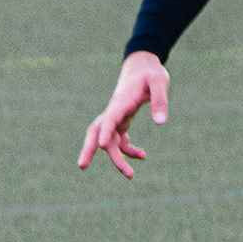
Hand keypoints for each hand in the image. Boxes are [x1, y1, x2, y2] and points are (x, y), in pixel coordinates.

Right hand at [78, 52, 168, 178]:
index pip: (109, 119)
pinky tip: (143, 156)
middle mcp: (114, 112)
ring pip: (108, 141)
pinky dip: (128, 150)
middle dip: (88, 149)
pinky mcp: (122, 120)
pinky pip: (120, 140)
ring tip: (130, 175)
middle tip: (82, 166)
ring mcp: (116, 117)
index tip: (102, 146)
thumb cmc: (151, 73)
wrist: (142, 66)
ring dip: (117, 159)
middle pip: (95, 132)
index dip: (105, 133)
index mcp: (121, 102)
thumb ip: (160, 101)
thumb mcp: (159, 82)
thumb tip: (160, 123)